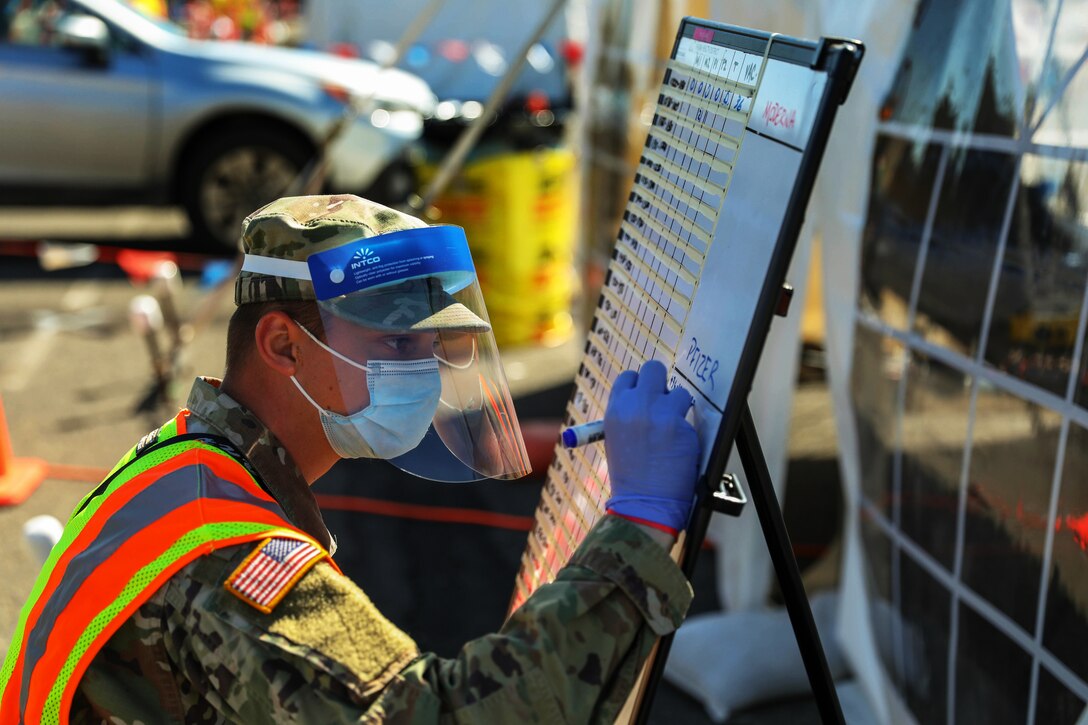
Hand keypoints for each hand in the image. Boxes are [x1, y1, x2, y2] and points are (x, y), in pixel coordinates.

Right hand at [603, 360, 699, 532]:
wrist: (644, 503)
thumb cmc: (630, 475)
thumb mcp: (616, 438)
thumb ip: (629, 414)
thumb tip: (647, 397)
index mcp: (615, 410)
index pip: (630, 377)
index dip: (641, 385)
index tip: (648, 395)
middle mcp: (636, 406)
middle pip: (654, 369)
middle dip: (662, 383)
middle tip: (665, 401)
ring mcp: (660, 414)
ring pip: (679, 391)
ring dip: (678, 407)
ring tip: (672, 430)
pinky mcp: (681, 426)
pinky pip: (690, 415)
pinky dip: (687, 428)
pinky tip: (679, 446)